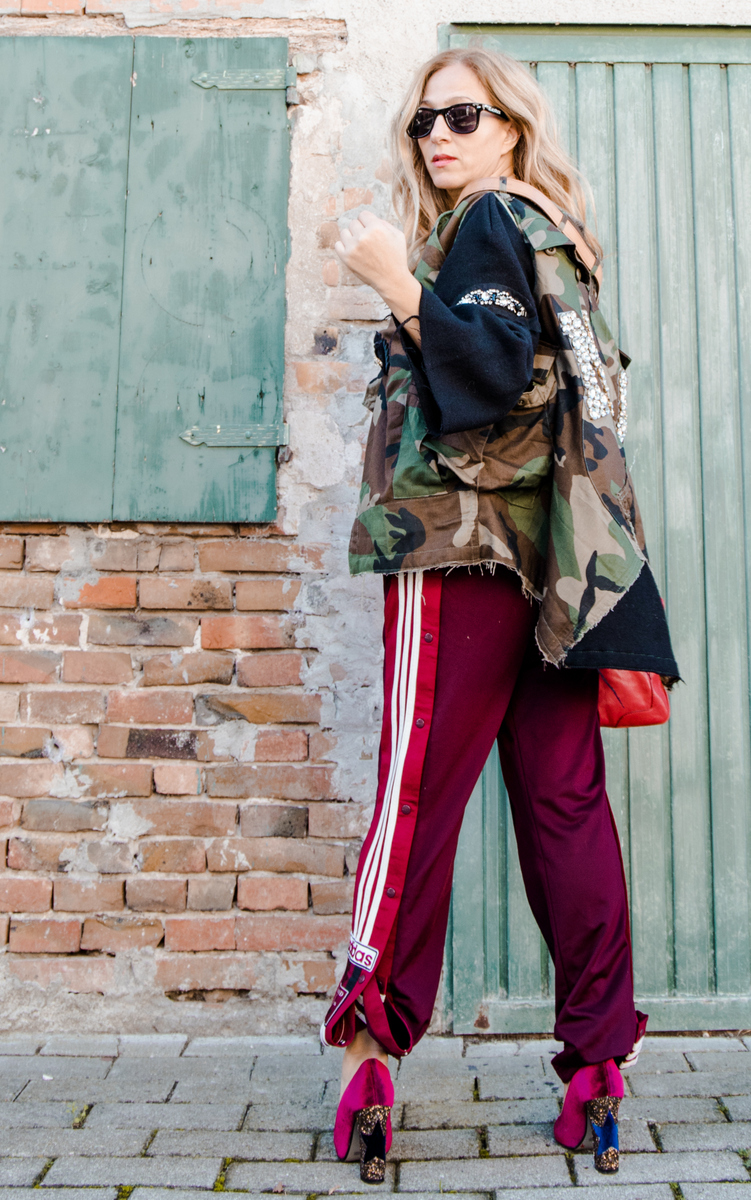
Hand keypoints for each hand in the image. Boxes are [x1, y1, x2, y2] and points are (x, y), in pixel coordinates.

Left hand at [334, 210, 423, 342]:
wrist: (392, 280)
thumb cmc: (396, 257)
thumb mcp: (397, 235)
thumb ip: (383, 222)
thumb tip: (368, 218)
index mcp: (376, 228)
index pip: (363, 214)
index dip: (367, 222)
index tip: (371, 231)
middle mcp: (363, 236)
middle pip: (353, 223)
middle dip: (360, 230)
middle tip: (368, 242)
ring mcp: (353, 247)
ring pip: (344, 232)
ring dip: (351, 237)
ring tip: (360, 247)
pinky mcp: (346, 258)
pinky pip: (338, 244)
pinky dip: (343, 247)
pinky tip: (353, 251)